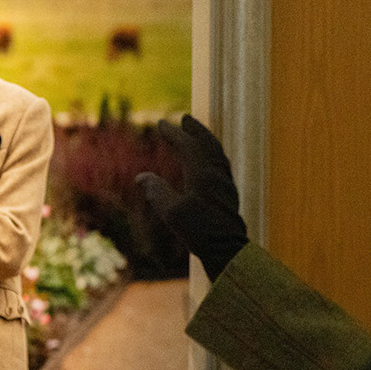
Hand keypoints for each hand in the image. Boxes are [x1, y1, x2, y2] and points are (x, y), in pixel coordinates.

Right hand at [138, 115, 248, 279]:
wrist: (227, 250)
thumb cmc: (200, 232)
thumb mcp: (172, 213)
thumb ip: (157, 192)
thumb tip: (141, 177)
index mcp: (203, 174)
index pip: (188, 146)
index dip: (174, 134)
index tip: (161, 124)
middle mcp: (217, 175)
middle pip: (208, 144)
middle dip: (196, 130)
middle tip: (186, 118)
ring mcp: (225, 184)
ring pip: (217, 154)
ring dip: (206, 140)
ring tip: (197, 135)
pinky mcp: (229, 195)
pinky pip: (221, 165)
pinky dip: (212, 154)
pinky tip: (208, 162)